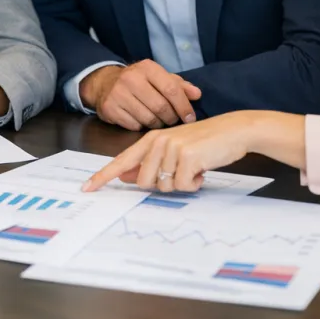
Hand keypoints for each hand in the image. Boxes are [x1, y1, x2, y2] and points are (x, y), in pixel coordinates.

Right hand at [80, 59, 201, 129]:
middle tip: (172, 120)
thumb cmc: (138, 81)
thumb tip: (197, 94)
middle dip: (171, 118)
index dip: (184, 106)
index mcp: (147, 68)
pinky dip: (141, 126)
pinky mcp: (110, 108)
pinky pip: (134, 125)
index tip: (190, 118)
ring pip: (148, 119)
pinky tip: (140, 119)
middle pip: (161, 107)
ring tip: (156, 119)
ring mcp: (118, 93)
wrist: (104, 84)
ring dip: (157, 124)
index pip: (171, 89)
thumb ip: (179, 85)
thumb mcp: (158, 78)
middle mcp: (131, 78)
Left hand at [82, 111, 305, 193]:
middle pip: (142, 181)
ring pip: (162, 186)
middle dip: (160, 185)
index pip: (120, 160)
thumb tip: (127, 177)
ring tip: (193, 169)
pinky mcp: (186, 157)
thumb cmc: (204, 142)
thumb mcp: (174, 148)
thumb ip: (150, 162)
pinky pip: (182, 186)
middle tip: (180, 173)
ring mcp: (171, 148)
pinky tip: (202, 170)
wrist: (233, 130)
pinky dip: (193, 184)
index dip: (103, 176)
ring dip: (179, 184)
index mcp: (150, 140)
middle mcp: (157, 142)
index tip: (86, 188)